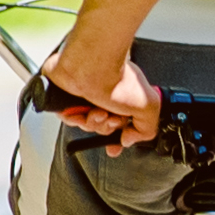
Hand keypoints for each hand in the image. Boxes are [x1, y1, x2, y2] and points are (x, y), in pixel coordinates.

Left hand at [36, 21, 160, 144]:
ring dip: (93, 123)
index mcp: (123, 94)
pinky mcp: (65, 96)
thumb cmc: (117, 77)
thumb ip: (147, 128)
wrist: (92, 69)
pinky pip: (69, 119)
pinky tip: (83, 111)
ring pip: (86, 124)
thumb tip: (130, 140)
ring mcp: (84, 95)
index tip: (118, 145)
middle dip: (108, 128)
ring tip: (98, 112)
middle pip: (103, 127)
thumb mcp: (149, 106)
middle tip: (112, 119)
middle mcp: (104, 94)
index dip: (119, 138)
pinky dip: (76, 118)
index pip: (121, 122)